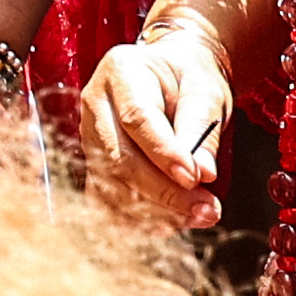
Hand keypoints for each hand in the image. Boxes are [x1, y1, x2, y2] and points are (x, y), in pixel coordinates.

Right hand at [77, 12, 235, 231]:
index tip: (195, 179)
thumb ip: (202, 130)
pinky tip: (171, 223)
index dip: (164, 154)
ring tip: (197, 216)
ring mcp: (88, 136)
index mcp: (121, 72)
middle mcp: (95, 104)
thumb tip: (203, 173)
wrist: (173, 77)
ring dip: (155, 211)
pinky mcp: (93, 164)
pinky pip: (107, 199)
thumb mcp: (206, 91)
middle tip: (206, 209)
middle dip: (164, 191)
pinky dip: (138, 218)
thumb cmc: (189, 79)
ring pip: (111, 185)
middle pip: (120, 158)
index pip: (138, 119)